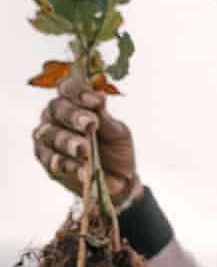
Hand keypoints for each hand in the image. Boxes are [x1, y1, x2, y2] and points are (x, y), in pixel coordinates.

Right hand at [32, 76, 138, 206]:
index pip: (67, 87)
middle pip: (56, 108)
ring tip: (86, 151)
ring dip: (69, 142)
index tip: (95, 101)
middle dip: (74, 116)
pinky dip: (68, 164)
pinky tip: (82, 169)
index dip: (77, 91)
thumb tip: (99, 94)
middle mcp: (56, 117)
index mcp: (73, 103)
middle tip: (90, 124)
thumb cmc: (116, 149)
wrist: (119, 180)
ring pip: (51, 134)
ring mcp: (48, 138)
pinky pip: (51, 159)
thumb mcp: (117, 132)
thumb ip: (105, 117)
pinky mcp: (47, 160)